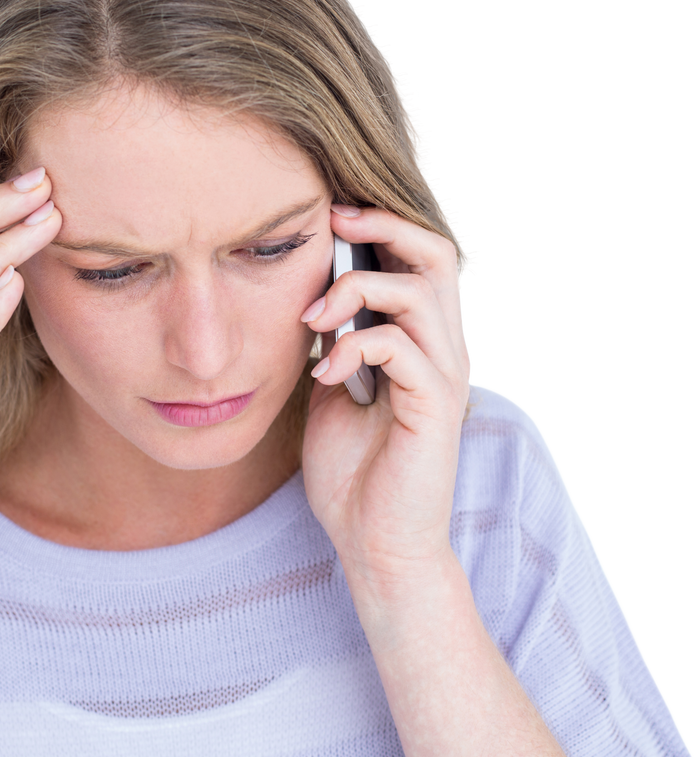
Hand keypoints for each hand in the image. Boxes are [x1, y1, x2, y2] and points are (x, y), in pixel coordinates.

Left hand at [299, 204, 471, 593]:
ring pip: (420, 294)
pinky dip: (356, 346)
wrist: (373, 541)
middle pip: (436, 256)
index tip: (326, 215)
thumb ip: (333, 342)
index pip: (417, 260)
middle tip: (332, 223)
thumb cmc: (353, 469)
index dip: (379, 227)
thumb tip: (311, 297)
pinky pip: (403, 348)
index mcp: (420, 340)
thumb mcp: (333, 389)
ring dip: (357, 292)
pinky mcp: (436, 407)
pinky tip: (325, 371)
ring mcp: (444, 376)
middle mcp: (443, 349)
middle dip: (383, 228)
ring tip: (314, 317)